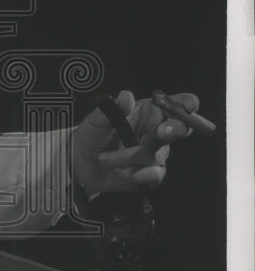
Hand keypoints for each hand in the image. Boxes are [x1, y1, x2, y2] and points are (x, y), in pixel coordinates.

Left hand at [72, 90, 199, 194]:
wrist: (81, 163)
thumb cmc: (92, 135)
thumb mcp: (97, 119)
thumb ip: (113, 108)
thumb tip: (126, 96)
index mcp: (149, 111)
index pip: (175, 104)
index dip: (186, 103)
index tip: (189, 104)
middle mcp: (157, 131)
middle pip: (180, 129)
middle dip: (176, 129)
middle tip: (165, 130)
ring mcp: (157, 153)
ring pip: (158, 155)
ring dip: (132, 157)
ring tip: (107, 158)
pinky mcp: (152, 173)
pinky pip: (154, 174)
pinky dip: (137, 173)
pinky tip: (122, 171)